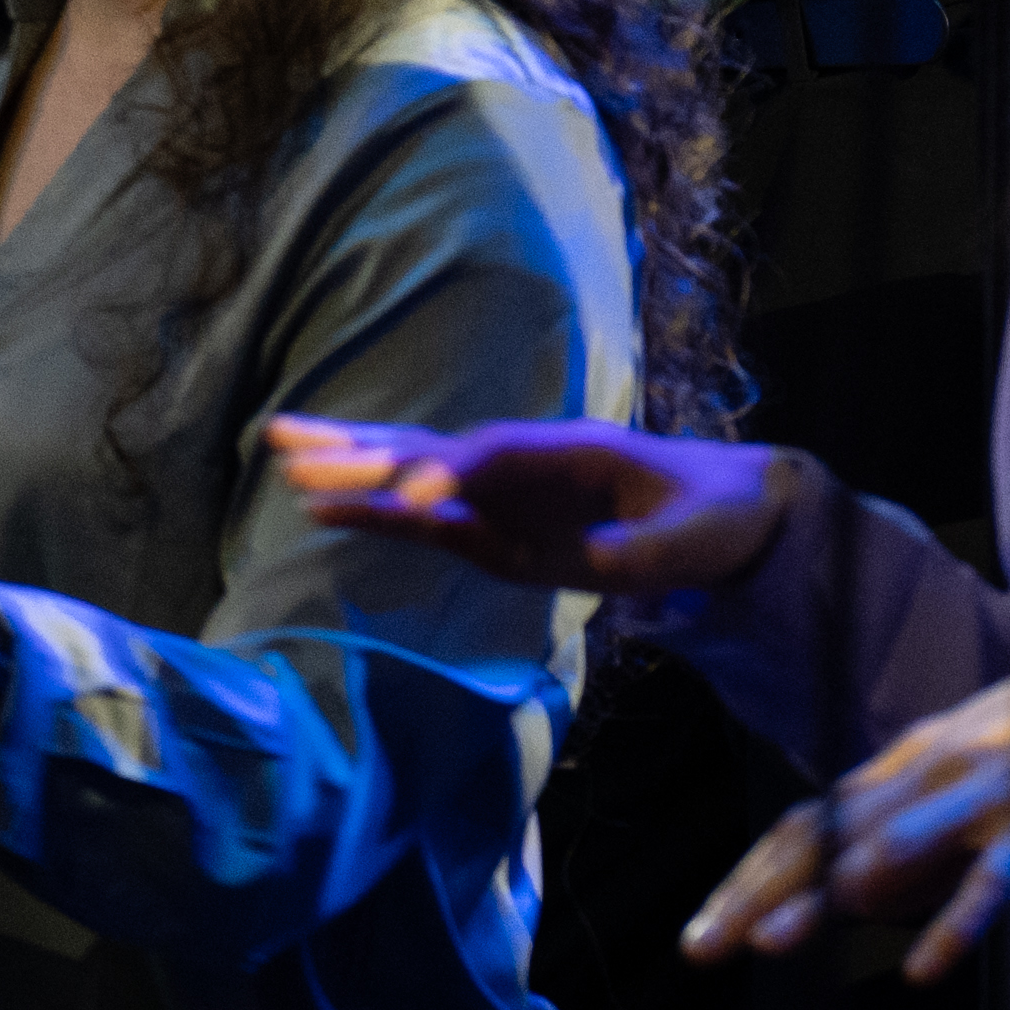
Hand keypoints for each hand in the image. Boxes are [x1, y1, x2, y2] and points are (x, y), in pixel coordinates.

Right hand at [262, 411, 800, 601]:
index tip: (412, 497)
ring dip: (353, 466)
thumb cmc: (718, 516)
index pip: (492, 461)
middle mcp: (522, 468)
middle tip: (291, 449)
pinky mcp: (500, 532)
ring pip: (414, 475)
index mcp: (569, 456)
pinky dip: (380, 513)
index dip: (449, 475)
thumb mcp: (697, 537)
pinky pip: (429, 520)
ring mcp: (505, 497)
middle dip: (365, 454)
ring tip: (282, 455)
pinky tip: (329, 509)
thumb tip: (591, 559)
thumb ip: (645, 550)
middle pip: (430, 453)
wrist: (727, 511)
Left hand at [691, 592, 1009, 981]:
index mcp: (895, 770)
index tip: (705, 934)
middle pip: (825, 835)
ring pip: (895, 841)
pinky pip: (992, 876)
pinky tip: (926, 969)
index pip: (802, 828)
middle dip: (761, 894)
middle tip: (704, 948)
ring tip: (780, 936)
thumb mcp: (957, 791)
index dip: (750, 881)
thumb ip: (910, 846)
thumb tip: (853, 901)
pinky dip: (955, 921)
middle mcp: (921, 774)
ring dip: (833, 887)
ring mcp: (979, 792)